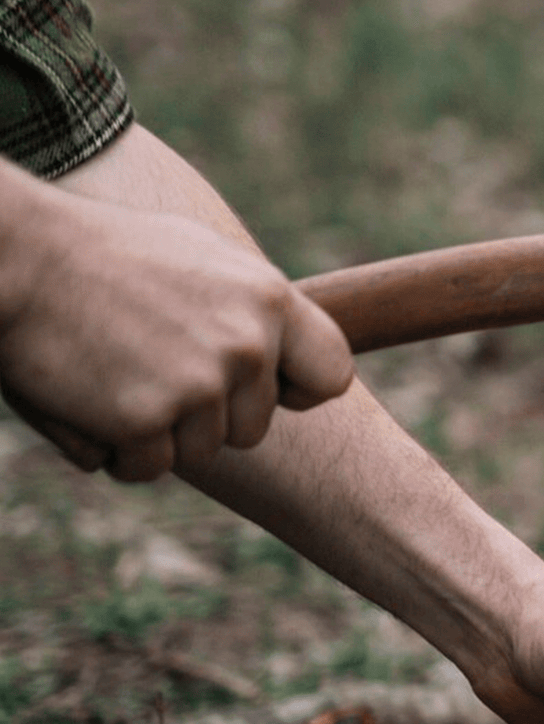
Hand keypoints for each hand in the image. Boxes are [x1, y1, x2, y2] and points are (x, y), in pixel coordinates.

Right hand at [0, 156, 352, 480]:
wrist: (13, 255)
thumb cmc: (100, 255)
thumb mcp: (197, 258)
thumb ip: (248, 308)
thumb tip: (284, 354)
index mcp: (269, 298)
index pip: (332, 373)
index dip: (300, 392)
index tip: (272, 389)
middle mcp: (246, 344)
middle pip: (253, 428)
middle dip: (205, 414)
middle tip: (147, 364)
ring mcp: (199, 385)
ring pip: (199, 452)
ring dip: (156, 432)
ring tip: (111, 372)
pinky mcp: (147, 420)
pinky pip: (146, 468)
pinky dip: (114, 449)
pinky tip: (85, 398)